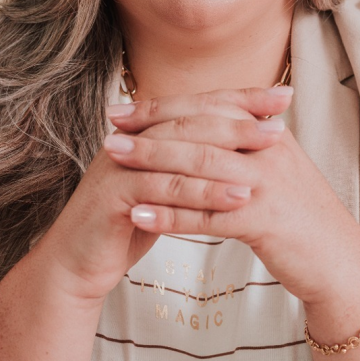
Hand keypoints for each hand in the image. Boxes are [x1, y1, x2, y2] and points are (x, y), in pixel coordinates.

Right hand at [36, 87, 291, 303]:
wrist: (76, 264)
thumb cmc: (125, 225)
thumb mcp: (163, 189)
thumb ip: (190, 164)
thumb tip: (240, 144)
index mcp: (145, 131)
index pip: (199, 104)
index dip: (240, 98)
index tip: (283, 97)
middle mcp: (131, 138)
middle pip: (191, 120)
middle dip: (239, 121)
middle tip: (279, 127)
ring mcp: (120, 163)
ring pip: (182, 151)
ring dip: (229, 154)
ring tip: (269, 159)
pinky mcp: (114, 194)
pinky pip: (166, 188)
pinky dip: (205, 192)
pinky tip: (238, 197)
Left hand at [104, 86, 359, 305]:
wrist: (341, 262)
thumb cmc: (301, 218)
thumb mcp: (276, 169)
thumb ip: (243, 145)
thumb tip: (199, 127)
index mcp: (269, 131)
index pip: (209, 107)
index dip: (164, 106)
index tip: (123, 109)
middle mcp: (270, 149)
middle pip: (201, 130)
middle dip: (150, 129)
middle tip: (110, 133)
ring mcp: (269, 183)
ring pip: (200, 166)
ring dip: (152, 163)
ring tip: (113, 163)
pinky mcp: (264, 220)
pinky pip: (207, 214)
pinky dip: (170, 214)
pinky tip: (138, 215)